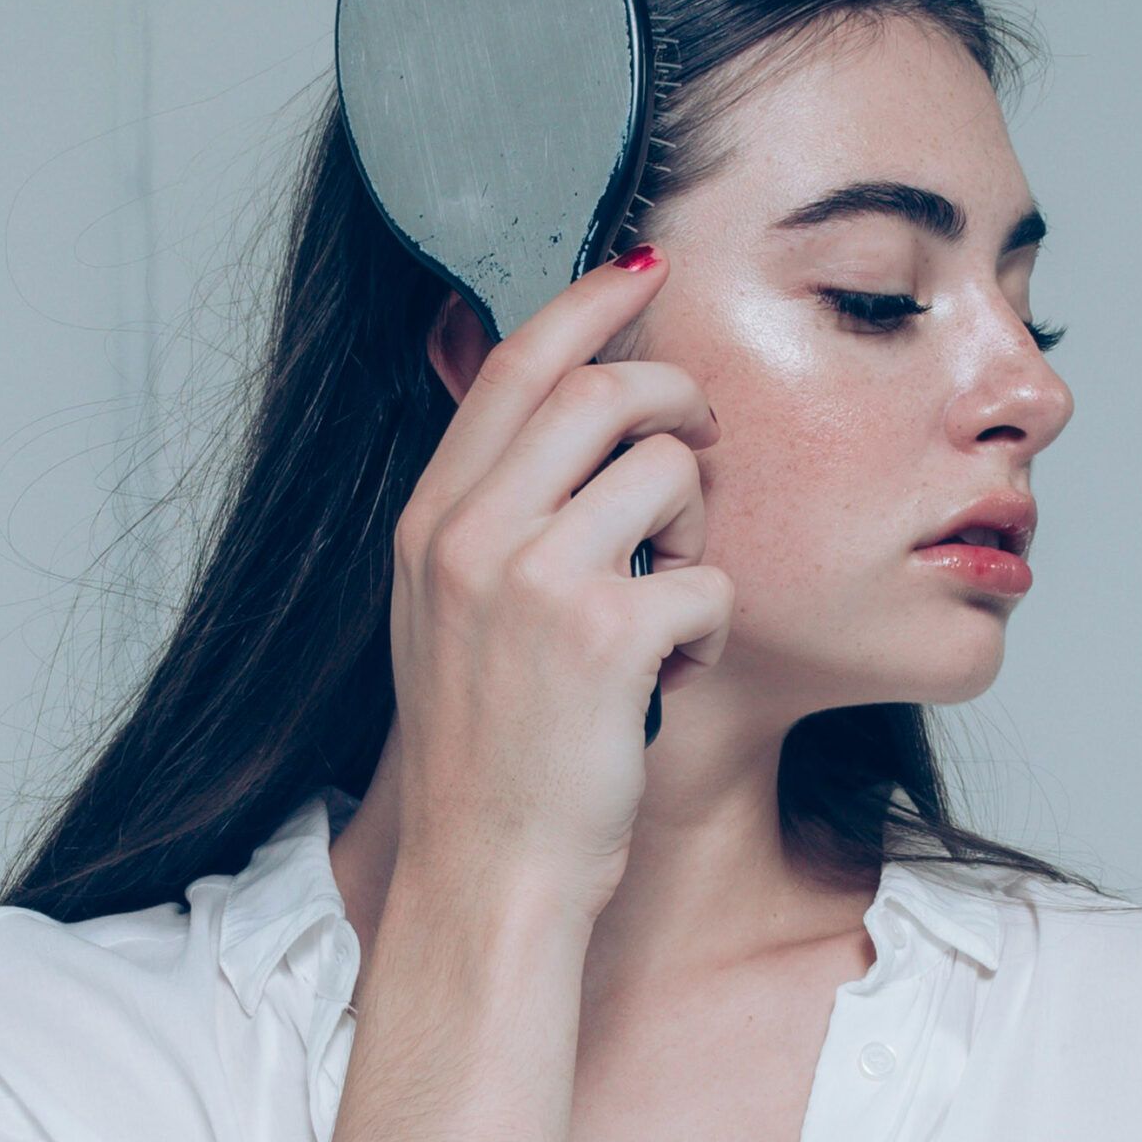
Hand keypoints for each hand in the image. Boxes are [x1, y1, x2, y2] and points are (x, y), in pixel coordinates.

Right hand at [381, 248, 730, 916]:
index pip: (511, 365)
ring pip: (671, 473)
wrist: (486, 875)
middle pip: (606, 391)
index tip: (642, 266)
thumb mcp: (451, 612)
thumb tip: (574, 418)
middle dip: (680, 403)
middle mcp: (469, 535)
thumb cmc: (489, 751)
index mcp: (430, 521)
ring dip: (699, 530)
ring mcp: (532, 580)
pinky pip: (708, 579)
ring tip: (673, 598)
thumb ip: (492, 516)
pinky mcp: (603, 636)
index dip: (586, 302)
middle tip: (701, 446)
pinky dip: (711, 625)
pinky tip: (676, 672)